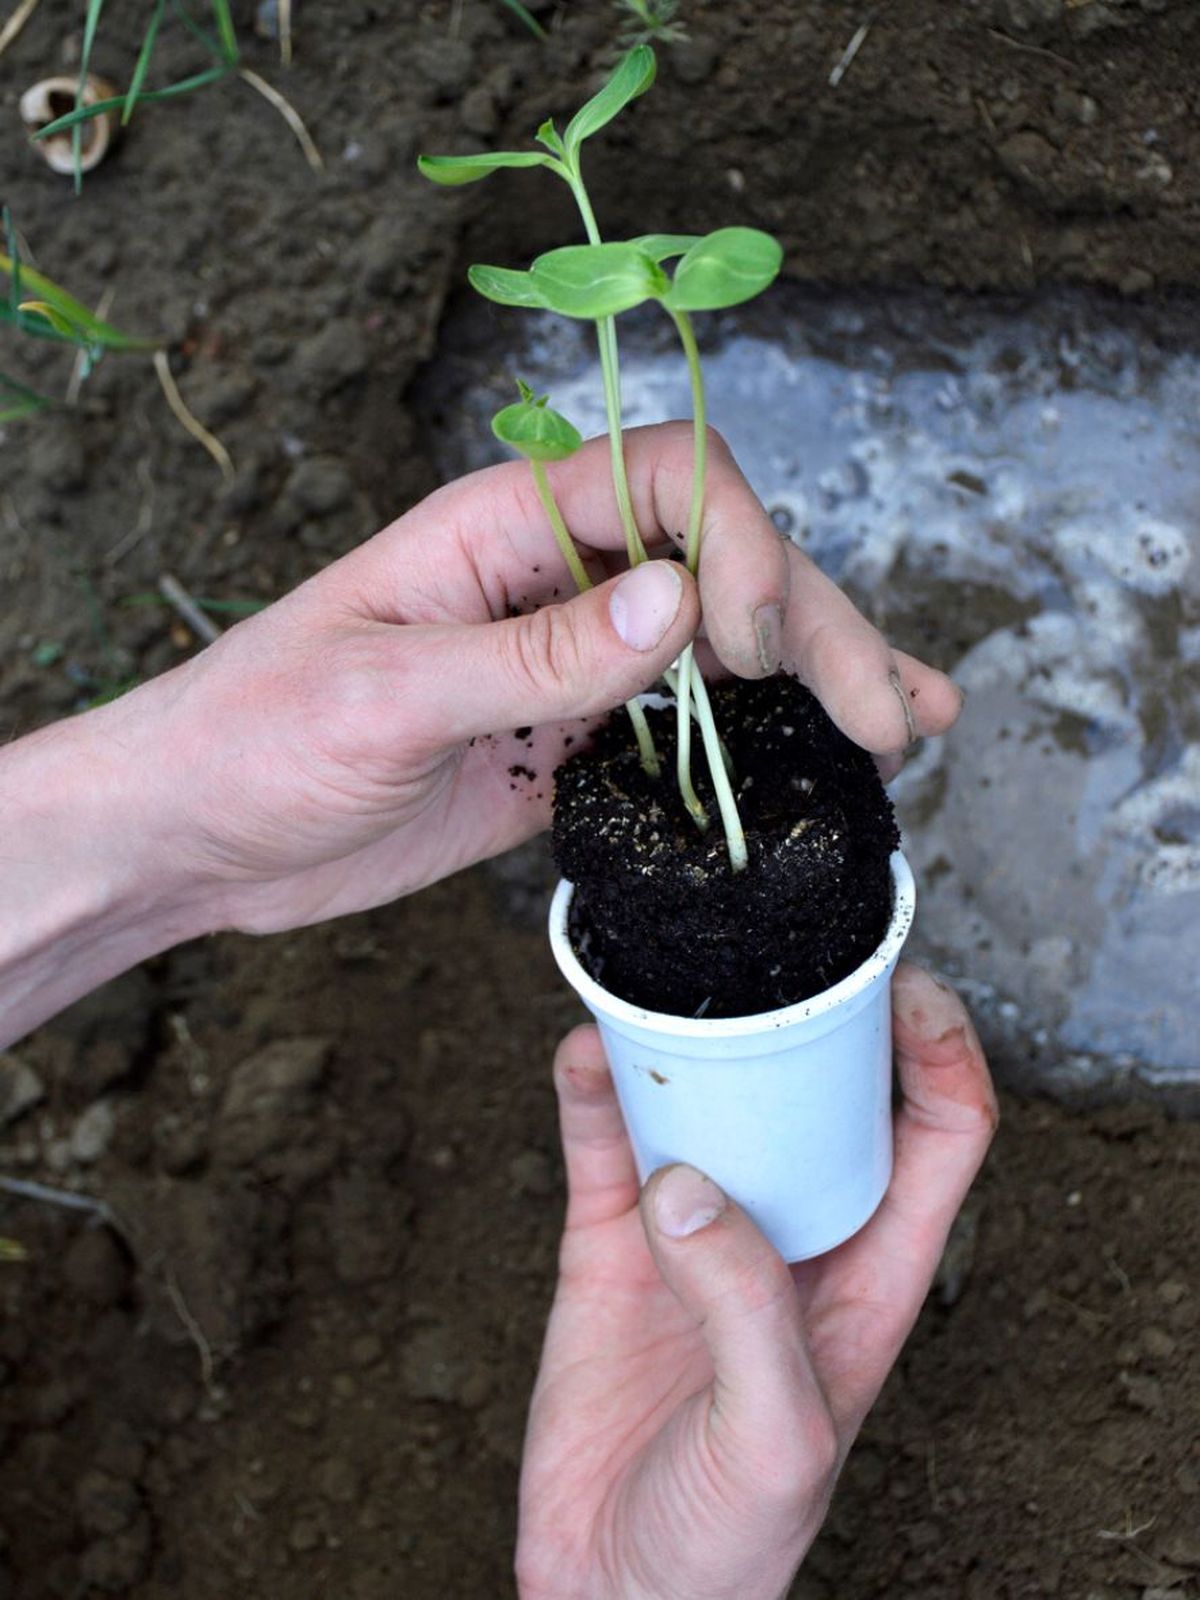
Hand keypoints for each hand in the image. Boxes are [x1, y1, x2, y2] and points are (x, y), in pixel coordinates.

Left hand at [131, 421, 959, 932]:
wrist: (196, 836)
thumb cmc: (252, 739)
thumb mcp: (384, 694)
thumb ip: (536, 653)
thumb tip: (679, 604)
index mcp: (502, 526)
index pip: (668, 482)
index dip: (736, 547)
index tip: (752, 649)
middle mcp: (552, 581)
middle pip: (720, 567)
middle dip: (817, 627)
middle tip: (892, 713)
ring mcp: (567, 665)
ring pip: (717, 651)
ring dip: (817, 679)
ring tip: (907, 726)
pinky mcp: (566, 744)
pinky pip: (680, 733)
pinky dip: (754, 749)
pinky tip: (821, 767)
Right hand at [517, 965, 996, 1599]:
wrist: (606, 1592)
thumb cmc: (725, 1545)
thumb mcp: (776, 1439)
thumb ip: (748, 1310)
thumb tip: (689, 1185)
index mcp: (868, 1275)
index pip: (936, 1139)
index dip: (941, 1055)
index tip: (909, 991)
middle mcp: (788, 1234)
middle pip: (819, 1094)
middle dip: (811, 1022)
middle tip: (782, 956)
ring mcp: (695, 1233)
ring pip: (707, 1101)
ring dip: (691, 1041)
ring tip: (674, 982)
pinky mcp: (612, 1246)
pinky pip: (604, 1144)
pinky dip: (594, 1091)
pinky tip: (587, 1051)